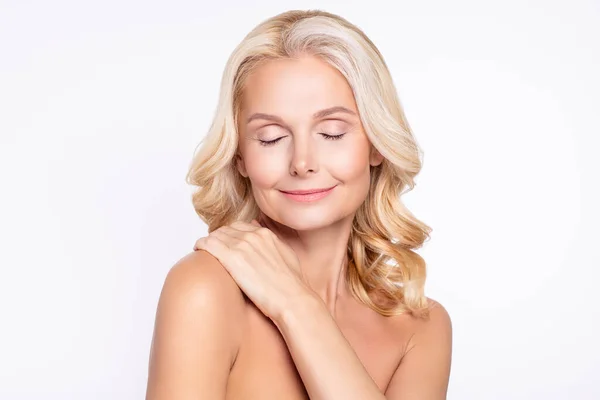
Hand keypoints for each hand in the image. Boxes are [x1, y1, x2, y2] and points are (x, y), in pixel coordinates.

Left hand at [193, 217, 311, 320]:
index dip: (230, 235)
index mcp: (266, 234)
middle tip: (212, 250)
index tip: (226, 244)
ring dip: (208, 242)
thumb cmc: (292, 285)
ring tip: (204, 252)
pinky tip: (198, 251)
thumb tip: (264, 236)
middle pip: (226, 230)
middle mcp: (253, 235)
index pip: (240, 226)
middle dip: (218, 238)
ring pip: (215, 235)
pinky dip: (201, 245)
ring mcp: (242, 245)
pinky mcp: (232, 258)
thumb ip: (274, 244)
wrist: (292, 298)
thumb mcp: (287, 256)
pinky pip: (208, 244)